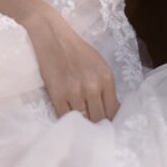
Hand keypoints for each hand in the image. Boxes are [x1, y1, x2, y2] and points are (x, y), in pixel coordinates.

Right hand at [24, 7, 119, 121]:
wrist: (52, 36)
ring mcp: (75, 92)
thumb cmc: (76, 48)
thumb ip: (105, 86)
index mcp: (106, 78)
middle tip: (93, 131)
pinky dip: (67, 122)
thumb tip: (110, 109)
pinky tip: (68, 123)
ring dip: (82, 125)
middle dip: (97, 126)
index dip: (110, 121)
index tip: (106, 126)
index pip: (113, 110)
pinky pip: (65, 117)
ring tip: (81, 128)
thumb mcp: (99, 64)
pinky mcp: (57, 95)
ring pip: (83, 121)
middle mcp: (93, 87)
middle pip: (99, 119)